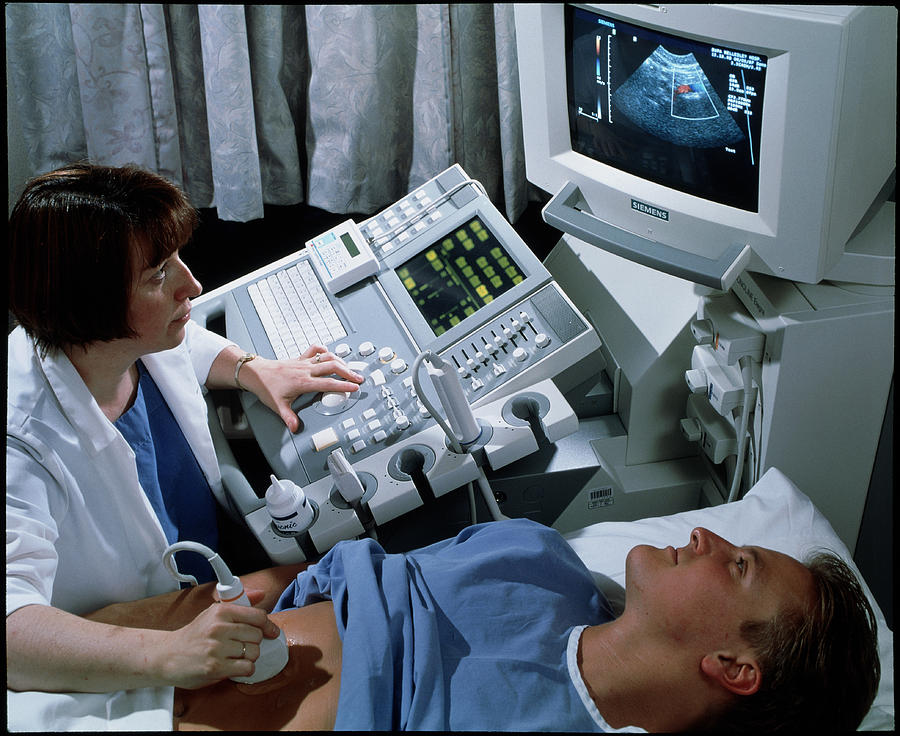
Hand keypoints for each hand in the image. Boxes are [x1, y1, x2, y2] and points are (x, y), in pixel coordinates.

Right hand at [159, 602, 281, 689]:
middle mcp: (219, 627)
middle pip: (257, 636)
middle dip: (253, 643)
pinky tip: (233, 666)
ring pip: (253, 653)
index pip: (258, 616)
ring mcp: (217, 648)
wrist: (168, 655)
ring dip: (248, 657)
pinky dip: (244, 669)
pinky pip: (246, 668)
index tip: (271, 632)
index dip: (268, 625)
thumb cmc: (194, 635)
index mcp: (221, 611)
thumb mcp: (213, 612)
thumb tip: (261, 594)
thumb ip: (240, 603)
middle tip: (241, 646)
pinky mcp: (215, 667)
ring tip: (234, 656)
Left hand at [241, 344, 364, 432]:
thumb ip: (289, 417)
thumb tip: (295, 428)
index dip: (344, 385)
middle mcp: (306, 370)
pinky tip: (330, 354)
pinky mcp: (300, 357)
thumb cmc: (267, 387)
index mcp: (303, 382)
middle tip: (359, 378)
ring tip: (350, 368)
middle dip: (348, 372)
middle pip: (332, 366)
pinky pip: (315, 349)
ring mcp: (304, 362)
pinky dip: (325, 350)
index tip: (354, 387)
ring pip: (327, 357)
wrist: (256, 373)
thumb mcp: (278, 405)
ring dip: (341, 361)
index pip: (328, 383)